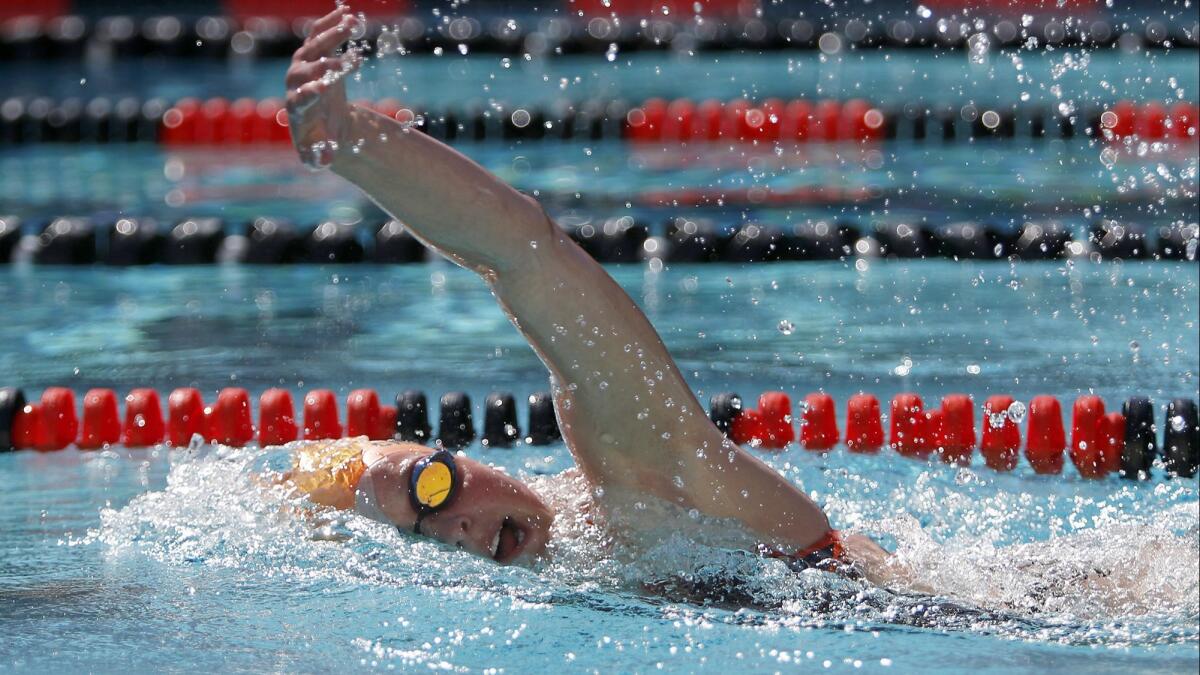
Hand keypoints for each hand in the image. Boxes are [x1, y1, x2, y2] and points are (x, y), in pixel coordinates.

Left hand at [284, 6, 363, 168]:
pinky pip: (320, 34)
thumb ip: (319, 158)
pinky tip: (347, 12)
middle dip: (327, 63)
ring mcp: (303, 63)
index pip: (302, 96)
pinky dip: (332, 23)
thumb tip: (325, 159)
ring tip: (351, 24)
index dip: (312, 91)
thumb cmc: (319, 139)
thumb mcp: (318, 154)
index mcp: (297, 105)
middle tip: (348, 62)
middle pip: (308, 67)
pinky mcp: (313, 52)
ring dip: (332, 34)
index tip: (325, 88)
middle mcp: (296, 80)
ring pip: (315, 44)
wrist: (319, 121)